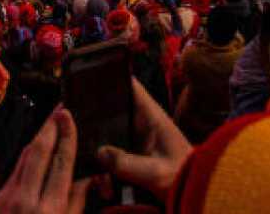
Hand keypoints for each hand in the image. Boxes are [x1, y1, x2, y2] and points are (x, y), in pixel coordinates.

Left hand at [0, 107, 84, 213]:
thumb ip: (76, 204)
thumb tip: (88, 180)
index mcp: (50, 208)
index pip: (61, 162)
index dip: (66, 135)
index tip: (68, 116)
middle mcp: (27, 198)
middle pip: (39, 150)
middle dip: (50, 126)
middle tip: (60, 108)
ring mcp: (10, 195)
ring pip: (25, 155)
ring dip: (39, 135)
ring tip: (51, 122)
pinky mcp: (0, 195)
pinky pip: (17, 167)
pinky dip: (28, 153)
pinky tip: (37, 146)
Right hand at [95, 79, 191, 195]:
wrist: (195, 191)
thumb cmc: (181, 176)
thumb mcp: (153, 171)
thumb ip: (126, 163)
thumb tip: (99, 153)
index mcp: (152, 116)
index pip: (131, 86)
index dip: (111, 78)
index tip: (88, 77)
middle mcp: (144, 122)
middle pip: (114, 109)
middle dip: (95, 117)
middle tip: (75, 123)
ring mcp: (139, 138)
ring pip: (111, 133)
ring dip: (100, 147)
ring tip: (89, 162)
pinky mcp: (136, 153)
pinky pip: (115, 153)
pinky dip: (107, 165)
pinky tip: (102, 183)